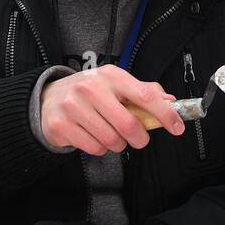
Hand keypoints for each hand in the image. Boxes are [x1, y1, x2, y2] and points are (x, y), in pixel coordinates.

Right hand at [39, 64, 184, 154]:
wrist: (47, 98)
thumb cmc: (89, 93)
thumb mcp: (114, 84)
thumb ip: (143, 91)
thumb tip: (170, 101)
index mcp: (110, 75)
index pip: (145, 95)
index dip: (164, 114)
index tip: (177, 127)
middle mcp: (90, 88)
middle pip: (129, 124)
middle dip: (140, 138)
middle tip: (138, 139)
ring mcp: (73, 107)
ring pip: (112, 140)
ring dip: (117, 144)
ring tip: (110, 134)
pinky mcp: (61, 126)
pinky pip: (94, 148)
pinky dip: (100, 148)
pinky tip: (93, 136)